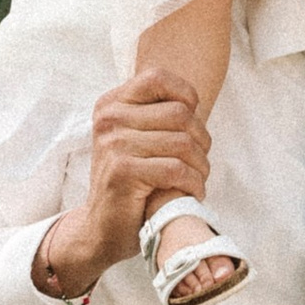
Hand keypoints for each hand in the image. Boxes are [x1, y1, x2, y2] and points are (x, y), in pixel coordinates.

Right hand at [35, 73, 212, 301]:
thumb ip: (157, 115)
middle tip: (198, 164)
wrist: (103, 228)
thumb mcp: (137, 139)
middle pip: (180, 114)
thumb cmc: (132, 182)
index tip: (191, 126)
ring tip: (196, 180)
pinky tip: (191, 193)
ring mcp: (113, 144)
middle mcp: (109, 119)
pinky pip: (177, 170)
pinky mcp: (122, 171)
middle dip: (202, 142)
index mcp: (111, 105)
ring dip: (201, 167)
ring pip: (183, 143)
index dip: (186, 96)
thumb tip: (196, 102)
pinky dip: (193, 184)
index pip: (158, 77)